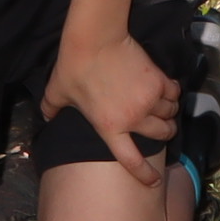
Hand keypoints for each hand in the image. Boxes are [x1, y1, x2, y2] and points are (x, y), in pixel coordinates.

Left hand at [44, 27, 178, 188]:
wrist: (95, 39)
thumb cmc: (74, 66)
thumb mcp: (57, 92)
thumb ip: (51, 108)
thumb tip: (45, 116)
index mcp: (109, 127)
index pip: (131, 160)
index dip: (145, 174)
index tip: (154, 181)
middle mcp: (133, 119)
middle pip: (161, 135)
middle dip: (164, 133)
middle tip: (161, 127)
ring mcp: (148, 101)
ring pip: (170, 114)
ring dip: (168, 112)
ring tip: (163, 107)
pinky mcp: (158, 81)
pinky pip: (174, 93)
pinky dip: (172, 93)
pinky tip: (167, 89)